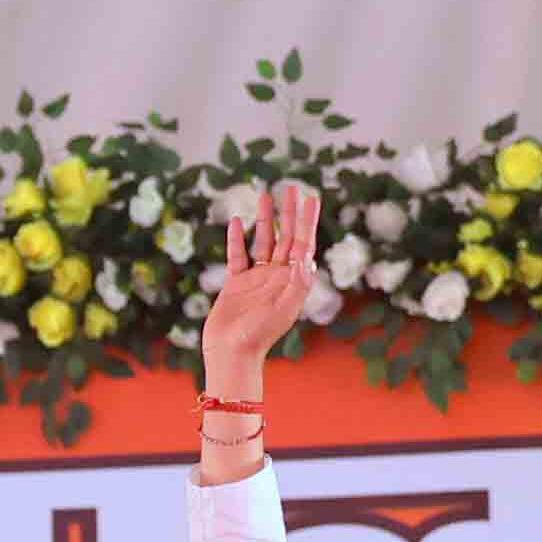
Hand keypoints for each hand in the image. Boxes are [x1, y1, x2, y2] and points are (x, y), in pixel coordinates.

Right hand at [201, 182, 319, 391]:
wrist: (231, 354)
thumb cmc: (258, 336)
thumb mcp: (283, 310)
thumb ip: (296, 283)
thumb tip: (305, 256)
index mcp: (292, 282)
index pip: (303, 244)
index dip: (307, 221)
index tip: (311, 198)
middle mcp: (277, 277)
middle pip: (286, 238)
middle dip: (289, 213)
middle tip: (292, 188)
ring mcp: (256, 279)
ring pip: (263, 242)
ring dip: (265, 219)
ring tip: (265, 195)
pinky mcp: (235, 284)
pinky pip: (238, 256)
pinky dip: (236, 239)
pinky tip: (235, 222)